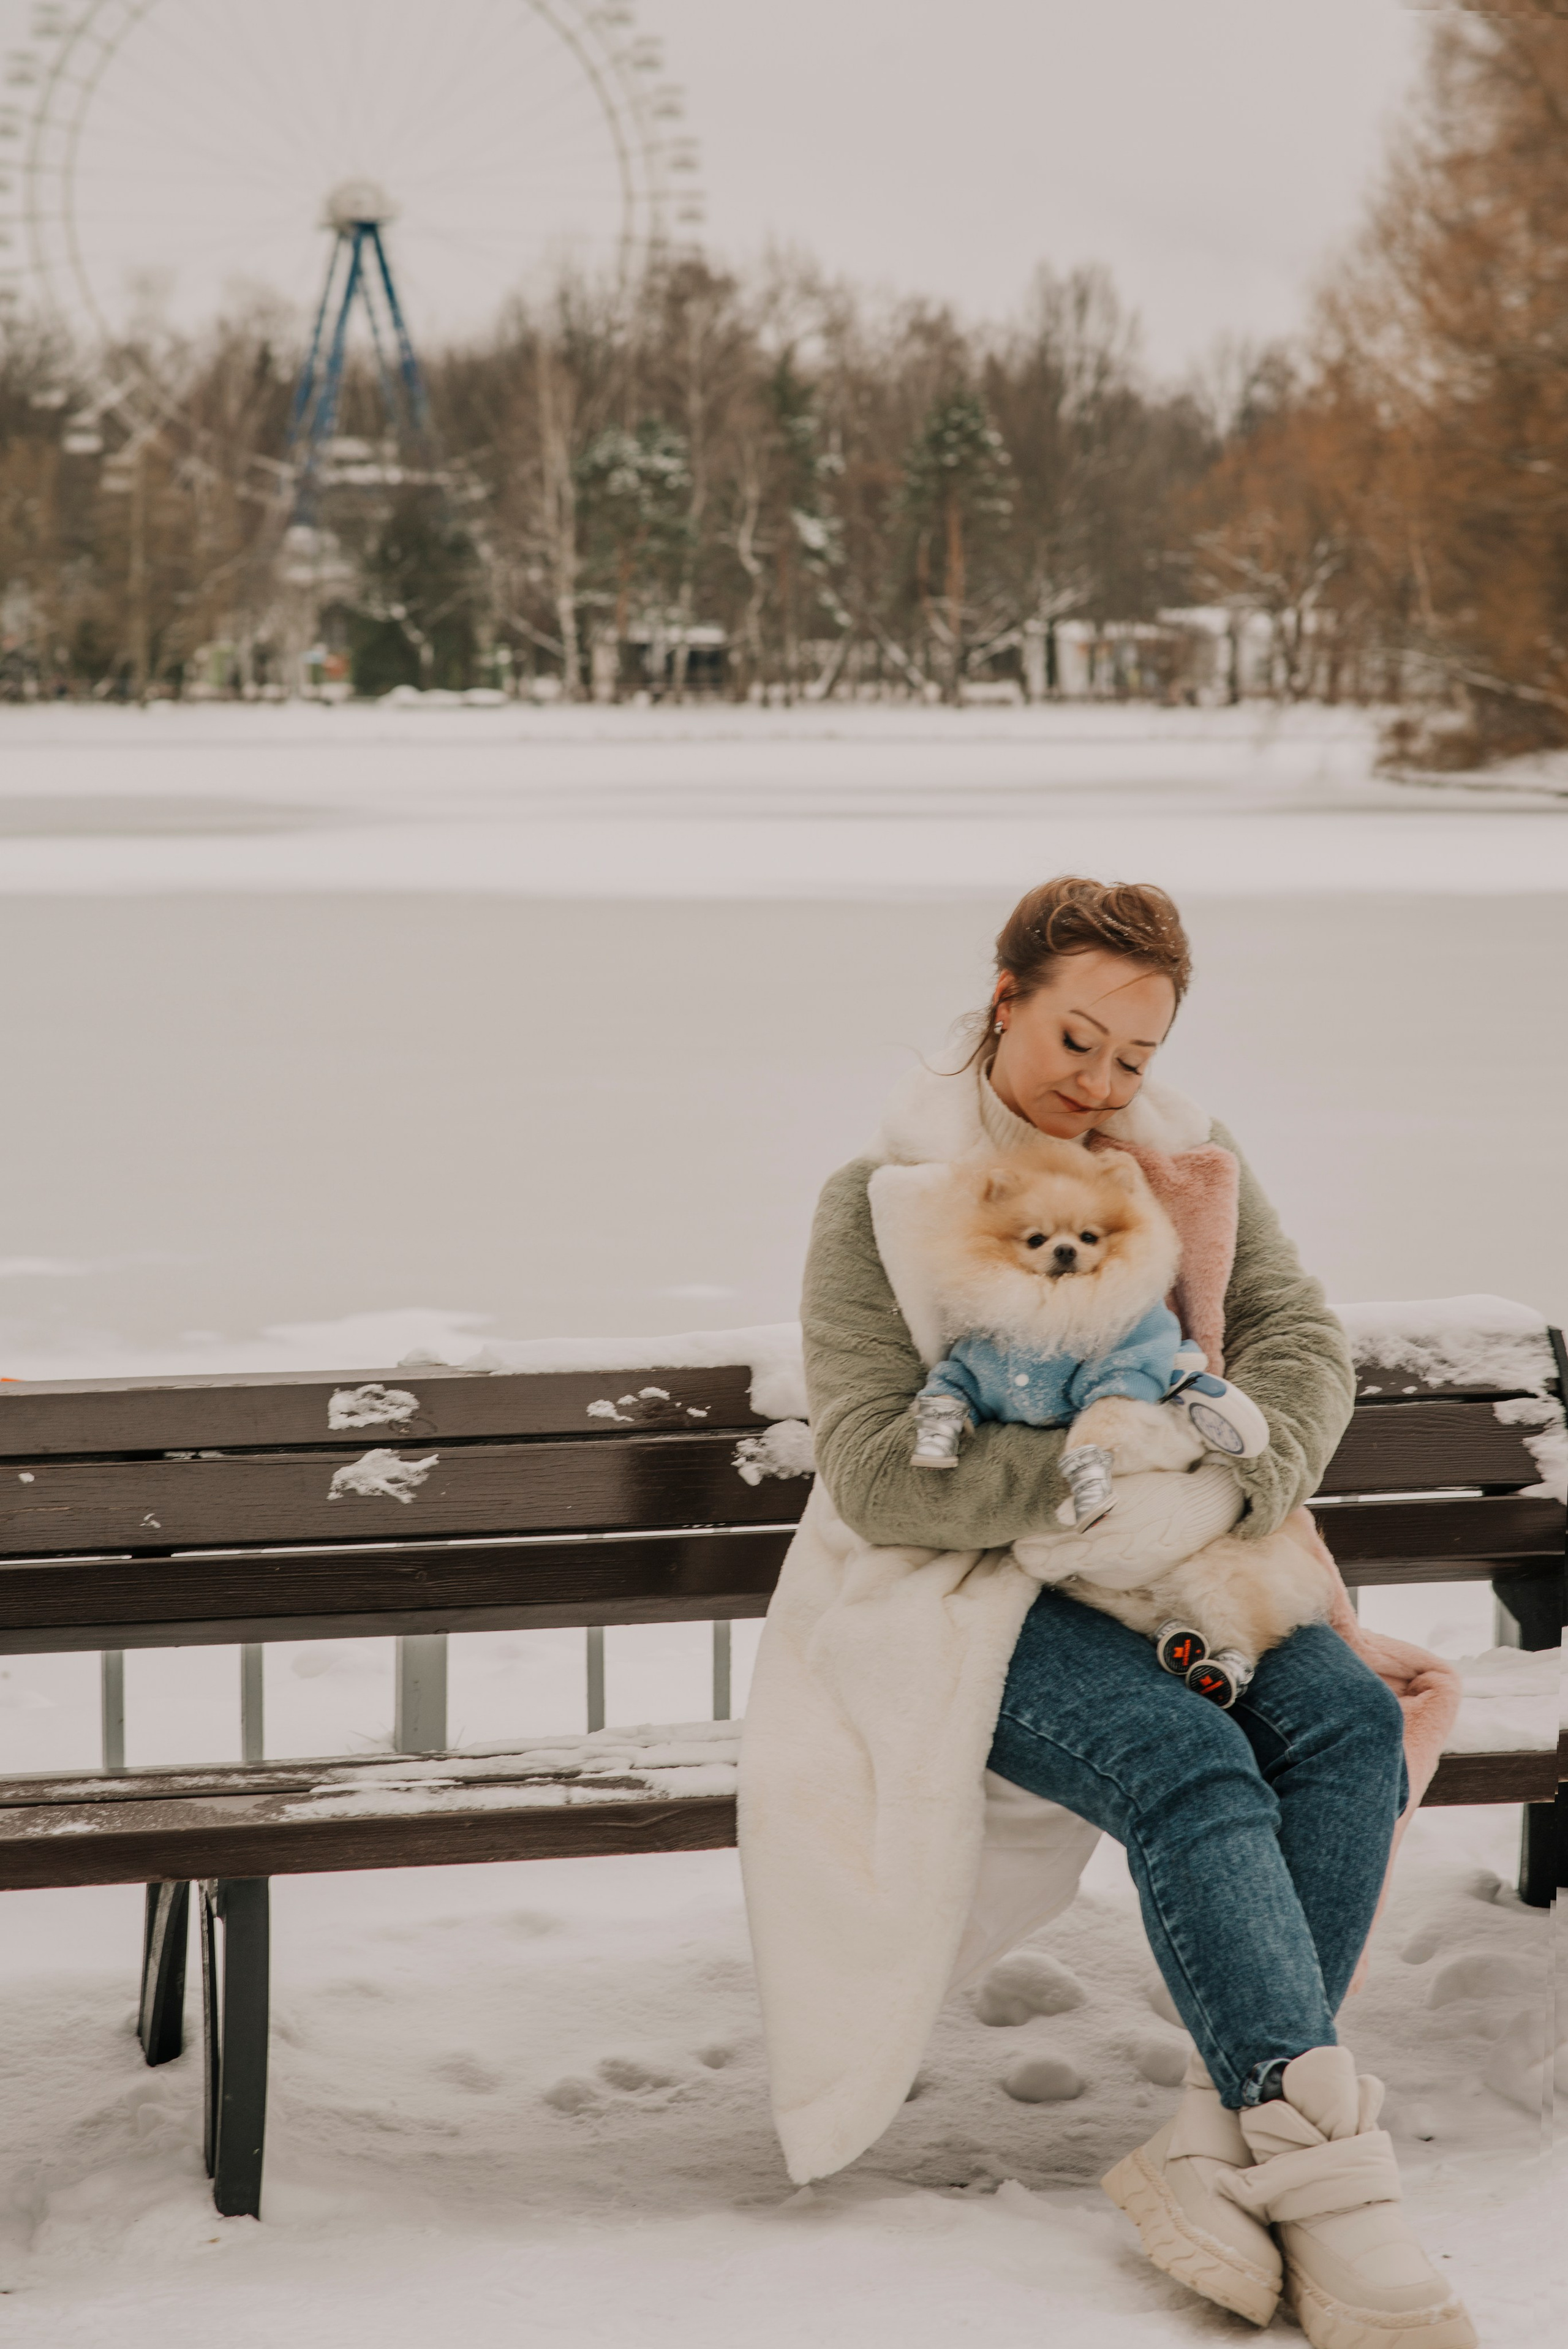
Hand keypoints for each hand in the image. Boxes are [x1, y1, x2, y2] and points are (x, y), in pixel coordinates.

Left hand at [1014, 1462, 1244, 1591]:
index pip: (1044, 1562)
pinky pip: (1096, 1568)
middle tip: (1031, 1529)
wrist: (1202, 1513)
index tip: (1017, 1534)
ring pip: (1075, 1566)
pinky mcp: (1128, 1578)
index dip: (1026, 1549)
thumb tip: (1054, 1513)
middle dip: (1041, 1547)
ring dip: (1064, 1549)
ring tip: (1062, 1525)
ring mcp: (1118, 1579)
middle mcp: (1106, 1572)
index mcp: (1102, 1551)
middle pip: (1056, 1565)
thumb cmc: (1161, 1495)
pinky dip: (1087, 1554)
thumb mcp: (1124, 1492)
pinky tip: (1093, 1535)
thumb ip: (1086, 1504)